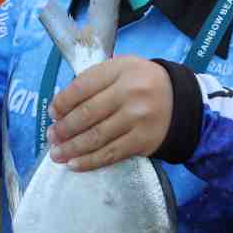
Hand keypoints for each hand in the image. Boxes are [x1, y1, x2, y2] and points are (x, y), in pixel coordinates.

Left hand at [47, 56, 170, 169]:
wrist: (181, 101)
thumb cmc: (141, 83)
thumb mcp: (121, 68)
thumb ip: (94, 80)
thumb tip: (61, 106)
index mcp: (121, 70)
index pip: (82, 87)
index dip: (62, 102)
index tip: (52, 114)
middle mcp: (130, 93)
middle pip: (87, 114)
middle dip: (64, 128)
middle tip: (51, 136)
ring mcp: (138, 118)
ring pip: (96, 137)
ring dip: (71, 148)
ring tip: (56, 154)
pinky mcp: (144, 141)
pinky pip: (111, 153)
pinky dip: (90, 161)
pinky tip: (74, 164)